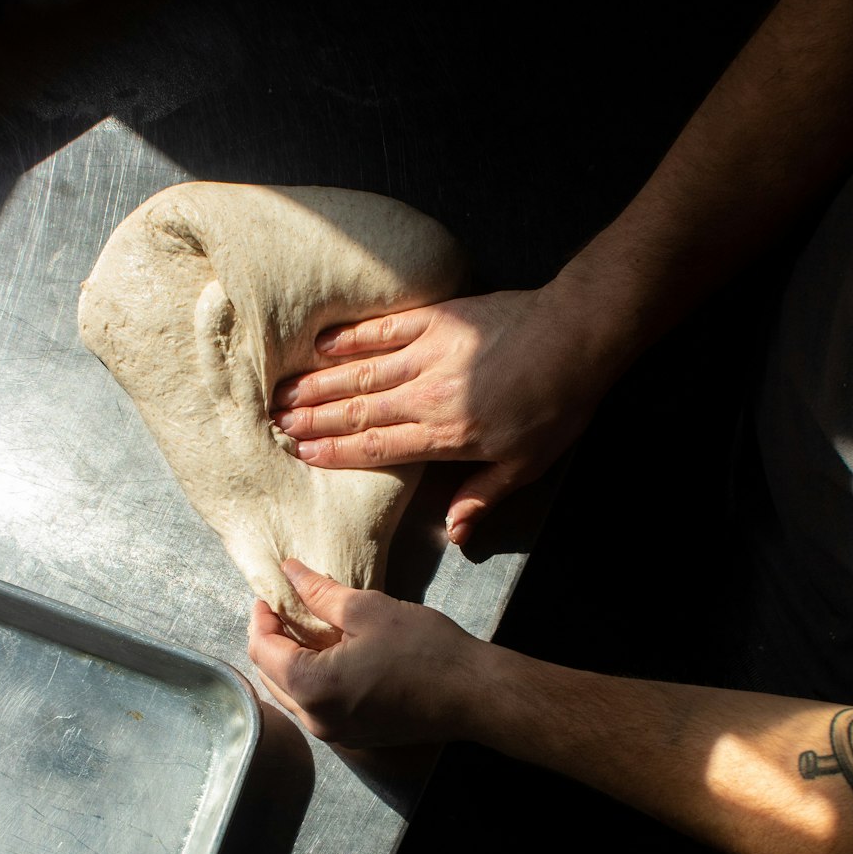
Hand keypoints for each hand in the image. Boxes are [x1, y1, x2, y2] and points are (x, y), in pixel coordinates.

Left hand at [248, 559, 484, 746]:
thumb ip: (320, 592)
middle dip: (272, 641)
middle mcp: (315, 719)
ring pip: (292, 694)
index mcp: (312, 688)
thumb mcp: (367, 610)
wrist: (473, 694)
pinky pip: (316, 706)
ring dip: (291, 662)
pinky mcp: (355, 736)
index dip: (261, 619)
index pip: (263, 651)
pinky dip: (312, 680)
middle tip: (284, 608)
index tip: (269, 595)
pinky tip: (330, 655)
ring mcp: (335, 734)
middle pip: (271, 676)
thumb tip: (290, 571)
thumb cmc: (423, 649)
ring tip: (306, 629)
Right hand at [271, 288, 610, 544]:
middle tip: (276, 424)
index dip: (336, 451)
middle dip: (314, 418)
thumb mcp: (527, 465)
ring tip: (284, 392)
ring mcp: (429, 352)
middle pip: (358, 410)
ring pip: (362, 372)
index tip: (302, 454)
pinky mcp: (438, 319)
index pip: (377, 446)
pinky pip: (384, 329)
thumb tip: (454, 533)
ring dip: (320, 383)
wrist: (576, 338)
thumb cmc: (557, 406)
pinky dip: (351, 337)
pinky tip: (322, 345)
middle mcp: (427, 394)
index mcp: (445, 434)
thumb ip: (483, 495)